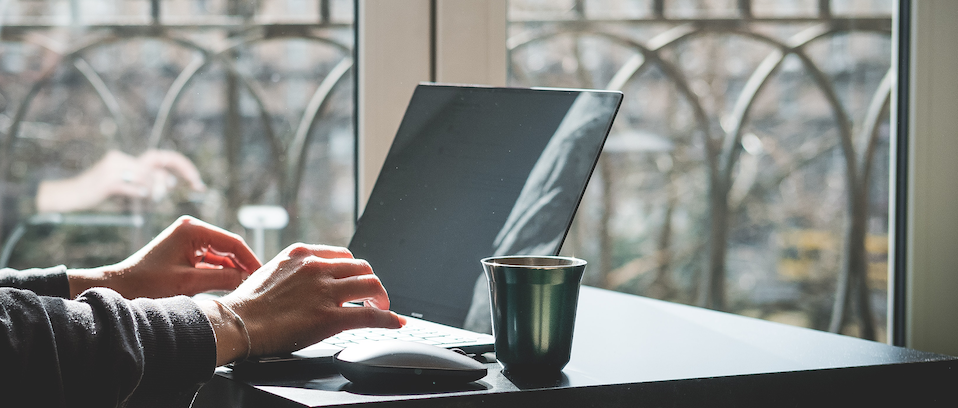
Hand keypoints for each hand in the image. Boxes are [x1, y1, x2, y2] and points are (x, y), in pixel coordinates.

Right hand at [36, 149, 205, 212]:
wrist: (68, 197)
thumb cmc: (98, 195)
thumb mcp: (125, 188)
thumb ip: (146, 183)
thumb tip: (169, 182)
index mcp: (127, 159)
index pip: (161, 157)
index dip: (182, 166)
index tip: (198, 182)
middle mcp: (122, 159)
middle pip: (159, 162)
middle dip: (182, 172)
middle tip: (195, 186)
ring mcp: (114, 169)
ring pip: (150, 179)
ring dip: (156, 192)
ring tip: (150, 199)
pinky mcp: (108, 183)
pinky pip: (136, 189)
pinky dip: (142, 196)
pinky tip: (138, 199)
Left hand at [67, 216, 260, 298]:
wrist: (119, 288)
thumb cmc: (148, 283)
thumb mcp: (189, 282)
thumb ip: (222, 278)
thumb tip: (248, 278)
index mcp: (193, 229)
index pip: (232, 243)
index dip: (250, 259)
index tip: (262, 275)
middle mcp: (192, 230)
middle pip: (228, 248)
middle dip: (242, 265)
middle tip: (258, 283)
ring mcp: (188, 241)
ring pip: (220, 256)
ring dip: (232, 271)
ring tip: (246, 287)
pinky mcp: (185, 253)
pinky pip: (210, 262)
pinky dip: (220, 274)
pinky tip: (231, 286)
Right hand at [200, 244, 405, 365]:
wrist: (236, 322)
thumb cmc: (248, 304)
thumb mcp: (272, 271)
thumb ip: (295, 272)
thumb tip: (306, 281)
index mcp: (303, 254)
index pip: (343, 255)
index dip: (355, 270)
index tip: (357, 280)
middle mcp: (317, 268)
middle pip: (363, 267)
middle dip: (372, 283)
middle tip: (373, 296)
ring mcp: (325, 292)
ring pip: (371, 285)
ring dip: (381, 297)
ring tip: (381, 308)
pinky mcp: (329, 317)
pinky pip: (369, 314)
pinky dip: (388, 318)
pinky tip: (394, 321)